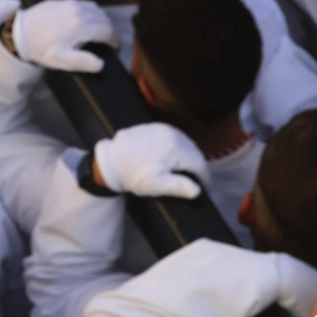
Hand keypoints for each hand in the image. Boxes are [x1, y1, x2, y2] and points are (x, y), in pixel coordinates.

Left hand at [11, 0, 119, 72]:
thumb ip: (84, 62)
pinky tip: (86, 21)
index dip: (115, 41)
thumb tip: (101, 64)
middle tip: (108, 42)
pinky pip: (85, 4)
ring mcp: (71, 3)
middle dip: (109, 31)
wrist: (19, 33)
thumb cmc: (41, 48)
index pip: (107, 32)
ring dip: (102, 20)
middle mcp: (79, 11)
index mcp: (81, 27)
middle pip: (104, 19)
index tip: (116, 49)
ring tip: (99, 32)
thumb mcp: (61, 60)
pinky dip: (91, 12)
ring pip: (96, 9)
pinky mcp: (63, 0)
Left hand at [92, 122, 207, 198]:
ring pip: (186, 143)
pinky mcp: (156, 126)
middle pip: (194, 152)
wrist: (110, 161)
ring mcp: (164, 128)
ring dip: (189, 156)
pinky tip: (174, 157)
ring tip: (187, 170)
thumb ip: (179, 187)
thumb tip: (198, 190)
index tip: (206, 189)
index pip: (199, 164)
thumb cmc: (134, 175)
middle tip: (198, 181)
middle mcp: (174, 134)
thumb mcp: (156, 185)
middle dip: (198, 166)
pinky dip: (178, 147)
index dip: (205, 178)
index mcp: (176, 149)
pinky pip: (174, 137)